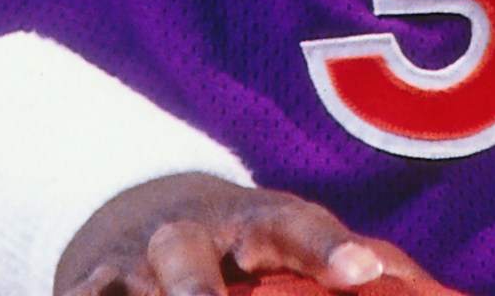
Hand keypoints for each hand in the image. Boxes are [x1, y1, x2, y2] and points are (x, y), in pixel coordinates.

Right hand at [55, 173, 423, 295]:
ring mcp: (135, 260)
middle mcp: (189, 232)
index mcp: (249, 221)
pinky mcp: (89, 284)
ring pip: (139, 282)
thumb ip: (318, 264)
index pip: (295, 226)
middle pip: (190, 255)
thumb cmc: (232, 246)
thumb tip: (406, 284)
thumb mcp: (269, 244)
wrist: (134, 207)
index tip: (367, 272)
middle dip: (199, 290)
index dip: (330, 248)